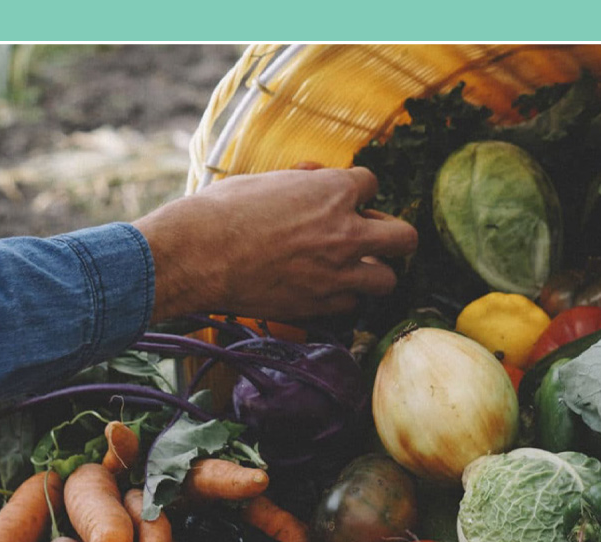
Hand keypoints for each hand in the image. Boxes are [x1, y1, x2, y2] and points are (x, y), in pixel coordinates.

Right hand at [133, 167, 416, 322]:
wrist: (195, 256)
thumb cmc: (222, 211)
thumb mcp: (264, 180)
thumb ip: (301, 182)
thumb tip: (315, 177)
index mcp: (334, 191)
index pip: (372, 184)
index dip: (355, 191)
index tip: (340, 199)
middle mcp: (346, 232)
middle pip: (404, 237)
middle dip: (391, 236)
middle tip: (369, 236)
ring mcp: (337, 273)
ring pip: (388, 279)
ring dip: (373, 272)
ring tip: (352, 269)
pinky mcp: (320, 305)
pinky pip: (353, 305)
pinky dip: (343, 297)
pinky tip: (324, 289)